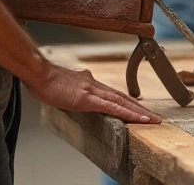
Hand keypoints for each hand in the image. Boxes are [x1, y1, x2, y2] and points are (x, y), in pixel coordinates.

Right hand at [25, 62, 160, 123]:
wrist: (39, 73)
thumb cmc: (46, 80)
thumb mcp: (65, 85)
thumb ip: (76, 88)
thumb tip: (79, 93)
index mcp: (90, 82)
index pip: (114, 93)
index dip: (128, 101)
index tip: (139, 108)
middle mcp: (95, 84)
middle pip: (122, 97)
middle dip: (139, 108)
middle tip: (153, 116)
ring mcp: (92, 91)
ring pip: (121, 102)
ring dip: (138, 111)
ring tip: (151, 119)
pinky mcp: (87, 99)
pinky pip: (111, 107)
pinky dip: (126, 113)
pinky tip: (136, 118)